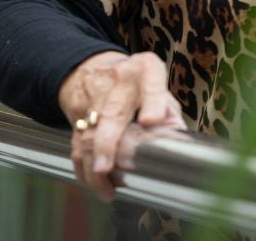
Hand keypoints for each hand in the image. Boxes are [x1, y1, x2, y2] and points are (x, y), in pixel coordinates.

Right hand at [58, 50, 186, 201]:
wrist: (95, 66)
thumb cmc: (136, 82)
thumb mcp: (158, 85)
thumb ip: (169, 111)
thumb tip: (178, 141)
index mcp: (146, 71)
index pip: (151, 84)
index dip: (152, 103)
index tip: (151, 120)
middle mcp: (119, 82)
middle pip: (112, 113)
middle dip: (107, 142)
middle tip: (105, 167)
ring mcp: (94, 98)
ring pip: (89, 134)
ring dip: (94, 165)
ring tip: (106, 189)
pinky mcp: (77, 114)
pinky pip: (77, 144)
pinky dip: (83, 167)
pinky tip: (93, 183)